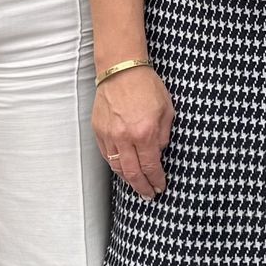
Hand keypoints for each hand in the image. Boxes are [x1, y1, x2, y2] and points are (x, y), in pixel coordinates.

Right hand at [94, 65, 174, 199]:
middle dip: (142, 187)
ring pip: (117, 167)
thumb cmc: (146, 85)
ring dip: (128, 181)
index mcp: (145, 133)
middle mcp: (125, 138)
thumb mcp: (167, 109)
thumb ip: (164, 134)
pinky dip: (115, 166)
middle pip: (133, 173)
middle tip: (149, 195)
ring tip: (136, 186)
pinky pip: (107, 155)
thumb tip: (159, 152)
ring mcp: (110, 135)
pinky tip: (122, 170)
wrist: (121, 69)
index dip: (156, 180)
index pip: (151, 166)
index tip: (160, 187)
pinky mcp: (99, 131)